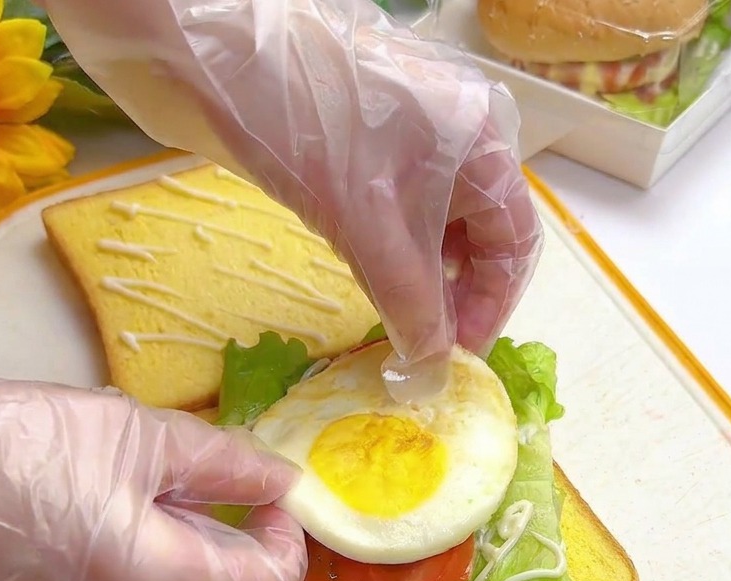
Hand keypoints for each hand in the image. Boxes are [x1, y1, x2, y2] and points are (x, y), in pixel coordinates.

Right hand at [0, 377, 305, 580]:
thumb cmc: (0, 447)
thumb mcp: (126, 434)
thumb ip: (223, 462)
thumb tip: (282, 481)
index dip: (285, 543)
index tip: (269, 504)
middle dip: (197, 535)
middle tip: (150, 478)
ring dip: (142, 554)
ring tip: (79, 500)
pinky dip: (97, 580)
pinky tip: (51, 534)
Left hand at [44, 0, 542, 387]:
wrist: (215, 62)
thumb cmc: (311, 131)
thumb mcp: (370, 229)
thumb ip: (411, 305)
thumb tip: (432, 368)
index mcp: (481, 146)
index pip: (514, 240)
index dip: (494, 304)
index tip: (461, 355)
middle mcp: (458, 143)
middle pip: (481, 237)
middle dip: (460, 299)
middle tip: (428, 350)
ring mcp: (412, 145)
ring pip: (437, 230)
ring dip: (425, 284)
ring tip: (402, 328)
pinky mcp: (368, 154)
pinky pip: (400, 219)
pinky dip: (395, 260)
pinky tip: (377, 289)